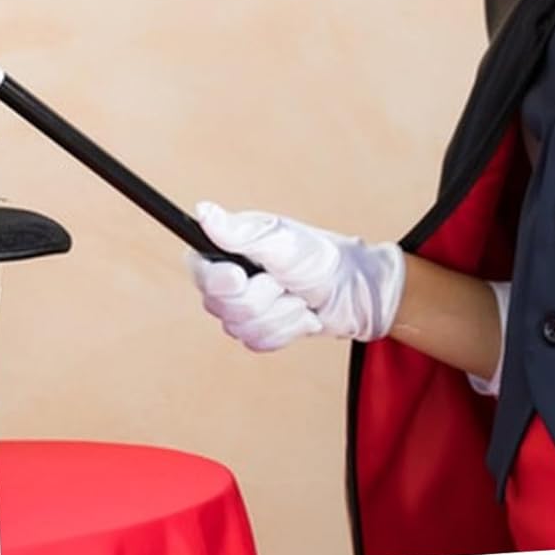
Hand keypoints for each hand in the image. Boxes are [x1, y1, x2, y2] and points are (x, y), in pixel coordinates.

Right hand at [187, 202, 405, 351]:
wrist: (355, 291)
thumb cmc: (323, 258)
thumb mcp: (284, 241)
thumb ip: (242, 234)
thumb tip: (204, 211)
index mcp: (233, 248)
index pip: (199, 269)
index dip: (218, 280)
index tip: (241, 277)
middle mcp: (232, 277)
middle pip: (221, 305)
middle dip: (263, 297)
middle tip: (285, 281)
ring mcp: (244, 306)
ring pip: (240, 327)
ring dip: (280, 314)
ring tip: (298, 296)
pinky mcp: (258, 330)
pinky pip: (258, 342)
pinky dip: (286, 329)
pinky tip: (301, 314)